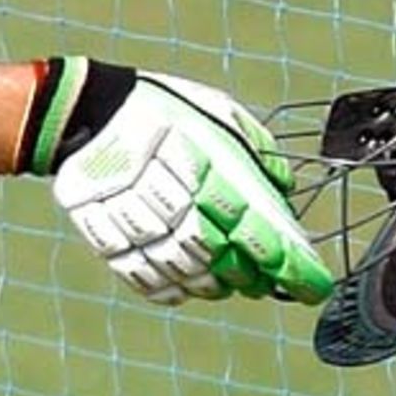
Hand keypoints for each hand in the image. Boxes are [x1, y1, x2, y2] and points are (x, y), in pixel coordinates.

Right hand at [19, 59, 332, 305]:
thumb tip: (287, 190)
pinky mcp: (106, 237)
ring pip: (186, 273)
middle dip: (252, 276)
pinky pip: (146, 278)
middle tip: (267, 281)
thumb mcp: (216, 110)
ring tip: (230, 282)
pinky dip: (172, 288)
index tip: (311, 283)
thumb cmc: (160, 108)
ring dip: (216, 285)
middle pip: (220, 256)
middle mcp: (167, 192)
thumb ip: (256, 149)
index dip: (286, 260)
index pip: (252, 224)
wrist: (83, 109)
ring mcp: (133, 218)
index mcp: (199, 158)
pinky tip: (187, 282)